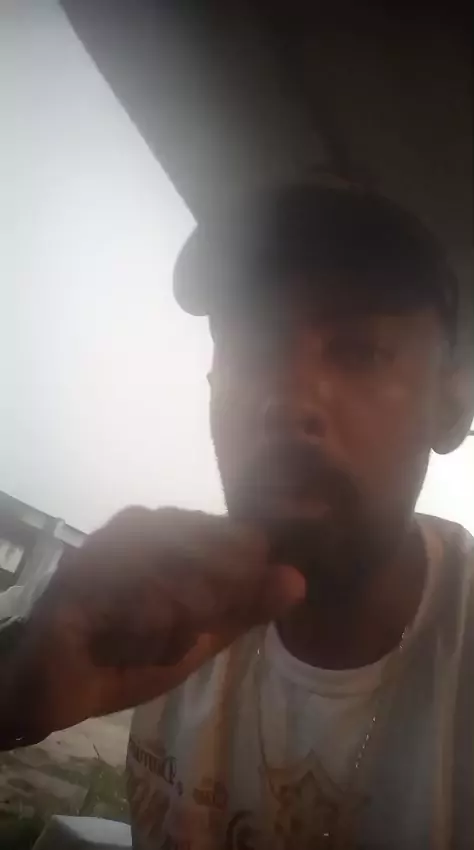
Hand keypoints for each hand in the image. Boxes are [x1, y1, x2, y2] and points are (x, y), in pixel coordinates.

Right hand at [13, 507, 304, 736]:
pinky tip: (122, 647)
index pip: (241, 538)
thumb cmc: (133, 650)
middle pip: (218, 562)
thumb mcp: (199, 634)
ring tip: (148, 644)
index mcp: (173, 528)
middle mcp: (143, 524)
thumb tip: (298, 580)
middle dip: (208, 612)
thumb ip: (243, 607)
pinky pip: (141, 610)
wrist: (61, 684)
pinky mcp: (82, 577)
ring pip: (183, 589)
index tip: (230, 612)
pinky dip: (142, 642)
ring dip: (172, 633)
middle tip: (181, 633)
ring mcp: (110, 545)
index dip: (248, 580)